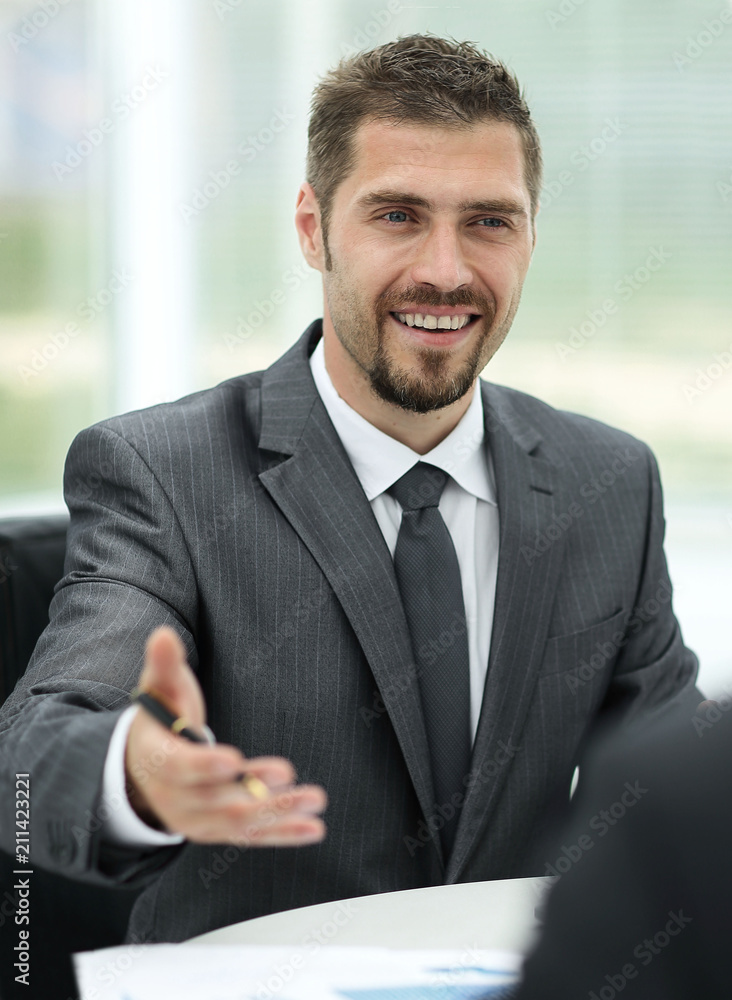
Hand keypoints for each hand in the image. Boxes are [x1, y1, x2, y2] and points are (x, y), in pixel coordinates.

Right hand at [124, 626, 326, 845]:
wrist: (143, 770)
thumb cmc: (160, 719)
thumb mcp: (159, 690)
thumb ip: (164, 665)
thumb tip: (163, 635)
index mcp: (158, 761)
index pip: (179, 768)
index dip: (205, 766)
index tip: (234, 761)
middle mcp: (176, 799)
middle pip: (216, 801)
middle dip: (253, 790)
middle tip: (287, 773)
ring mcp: (199, 820)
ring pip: (239, 823)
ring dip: (278, 813)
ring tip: (315, 800)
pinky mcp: (220, 831)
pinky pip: (253, 836)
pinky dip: (283, 834)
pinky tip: (314, 829)